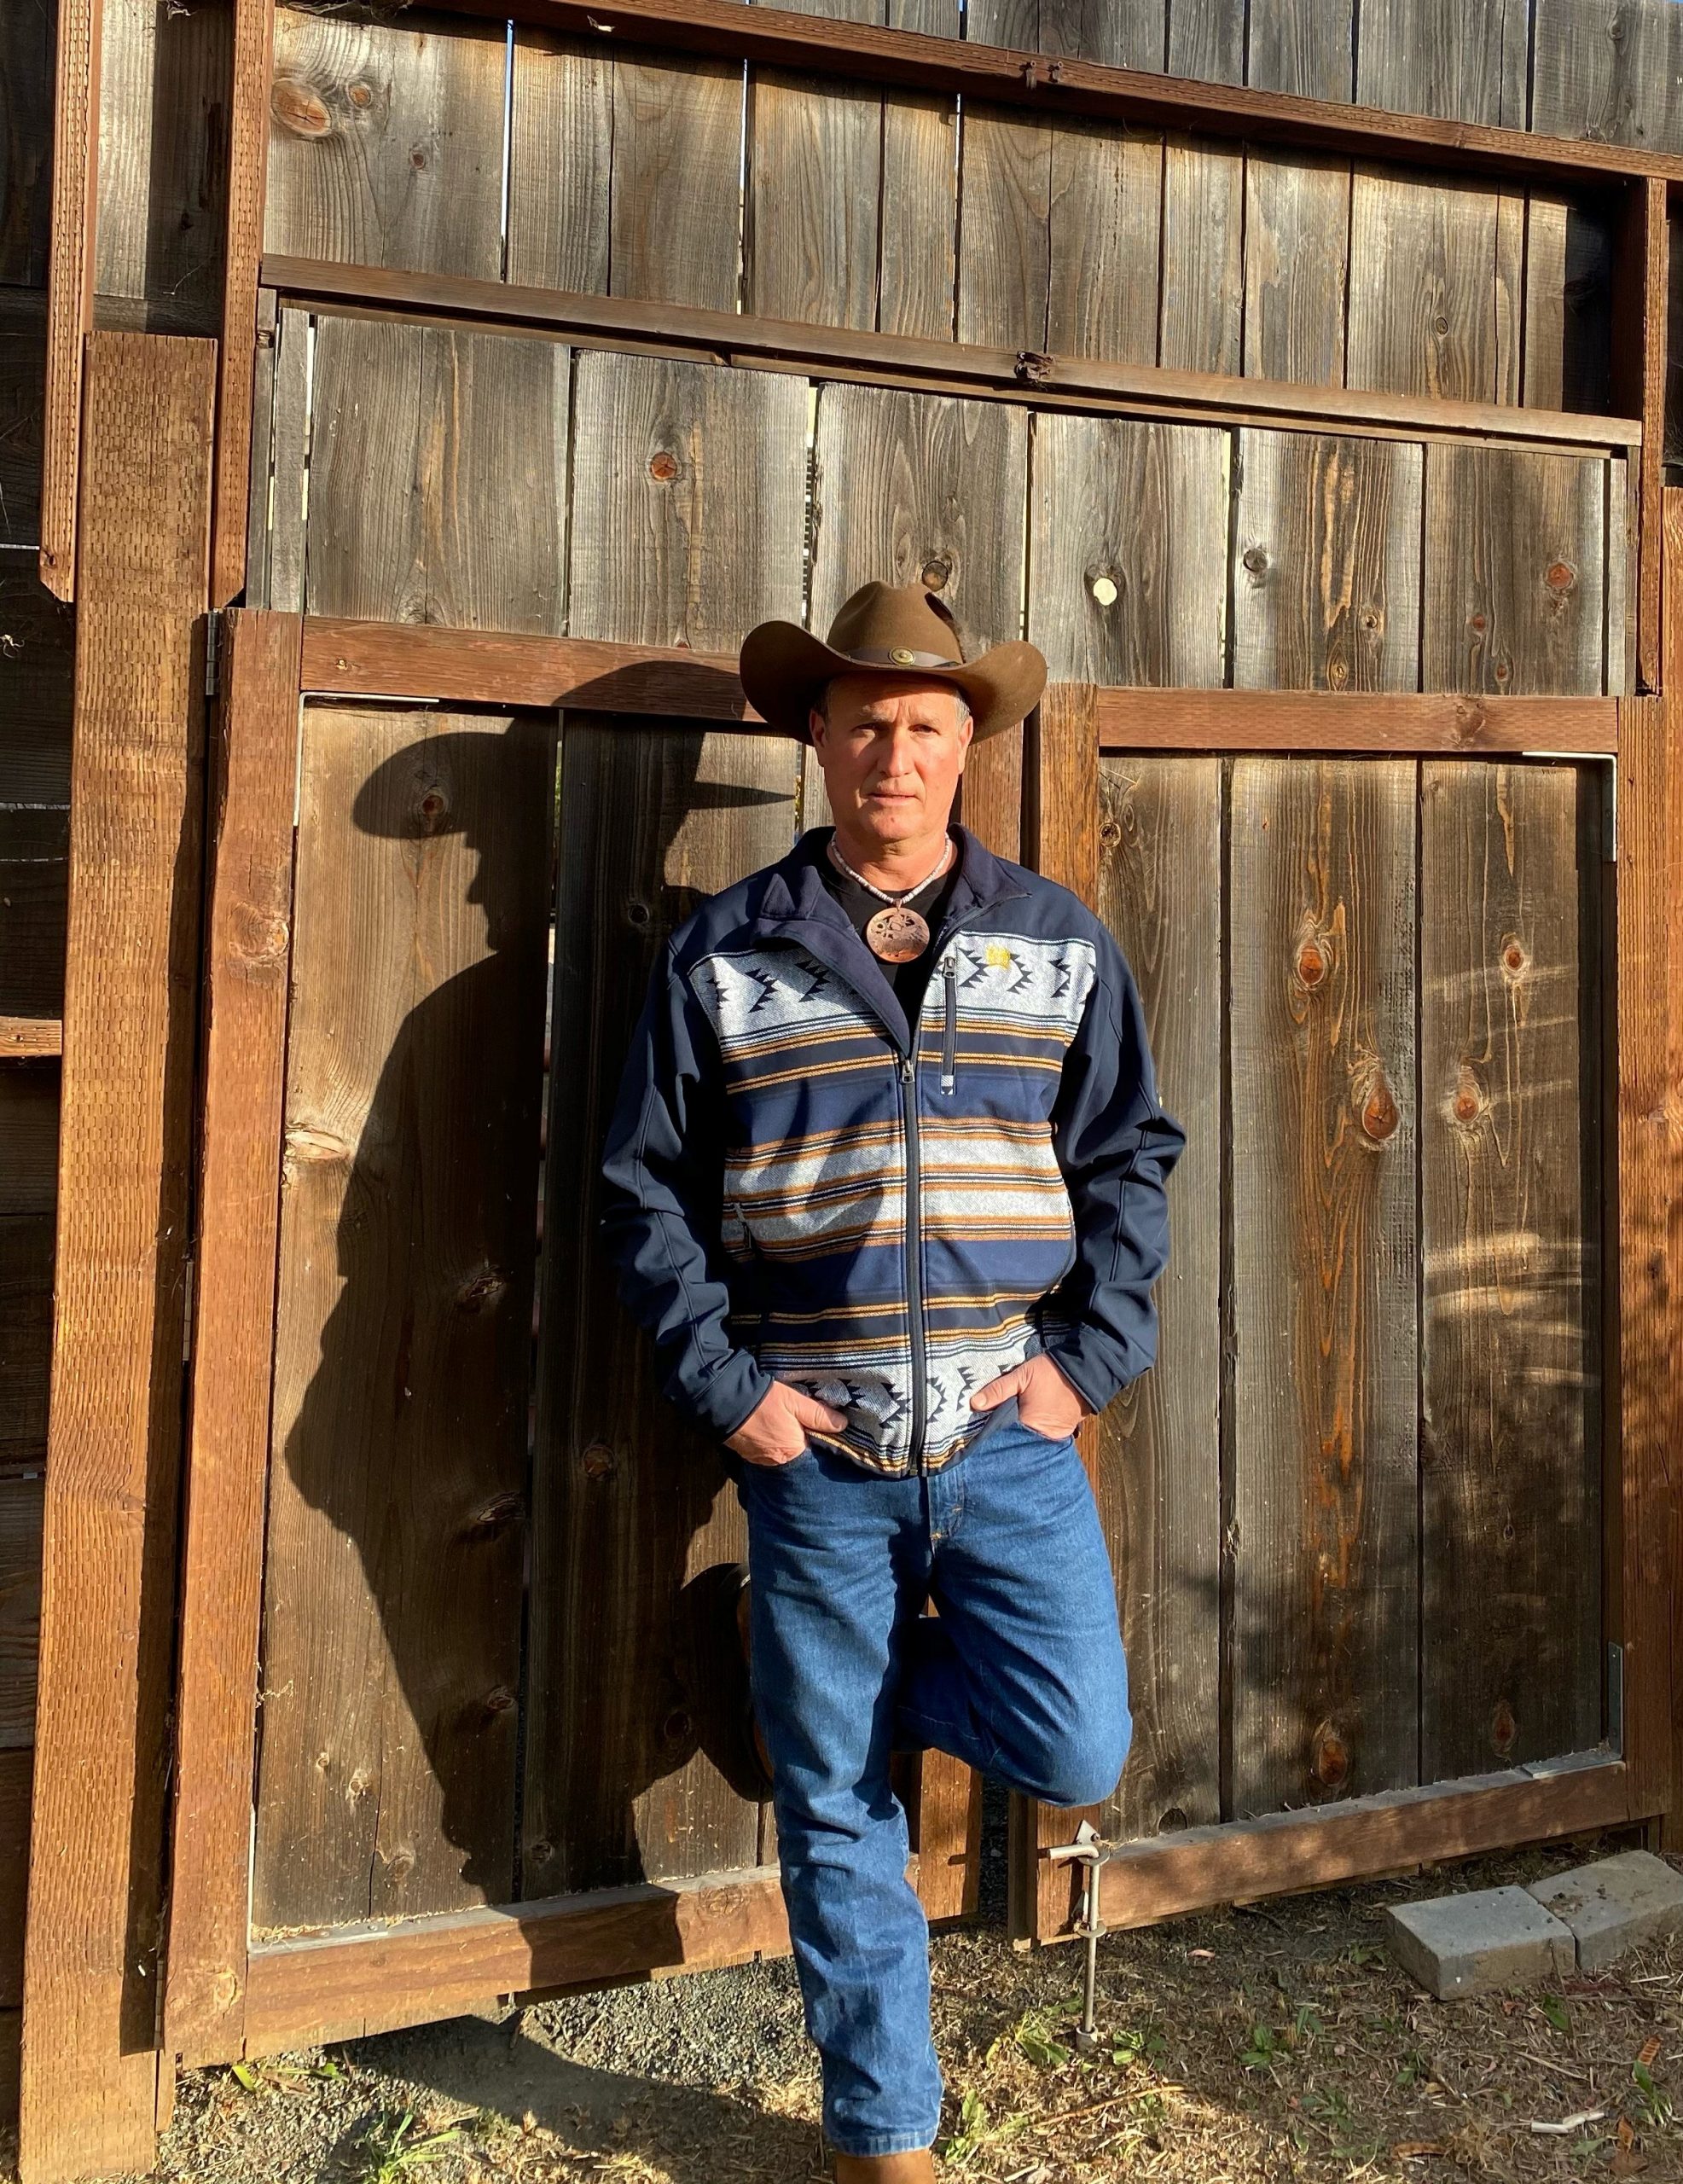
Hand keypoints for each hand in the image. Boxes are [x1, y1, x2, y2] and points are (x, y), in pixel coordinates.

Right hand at [727, 1380, 847, 1466]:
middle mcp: (778, 1462)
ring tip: (793, 1427)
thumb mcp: (796, 1402)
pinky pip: (769, 1452)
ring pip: (783, 1454)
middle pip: (800, 1455)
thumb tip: (842, 1425)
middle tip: (809, 1427)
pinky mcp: (749, 1454)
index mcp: (794, 1452)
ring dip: (789, 1443)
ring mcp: (761, 1460)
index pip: (817, 1453)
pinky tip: (776, 1430)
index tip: (828, 1432)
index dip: (823, 1442)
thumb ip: (819, 1415)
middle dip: (805, 1443)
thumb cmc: (764, 1402)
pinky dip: (774, 1443)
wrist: (726, 1402)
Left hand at [969, 1353, 1090, 1439]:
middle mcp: (1041, 1437)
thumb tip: (974, 1404)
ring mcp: (1054, 1438)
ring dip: (1021, 1437)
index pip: (1002, 1436)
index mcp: (1027, 1425)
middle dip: (1006, 1437)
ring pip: (1030, 1442)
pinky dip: (1035, 1435)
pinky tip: (1027, 1428)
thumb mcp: (1021, 1376)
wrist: (1085, 1373)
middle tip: (995, 1428)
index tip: (982, 1427)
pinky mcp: (1063, 1435)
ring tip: (1010, 1430)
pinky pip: (1044, 1440)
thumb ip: (998, 1390)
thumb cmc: (1051, 1373)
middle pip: (1016, 1443)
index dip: (992, 1431)